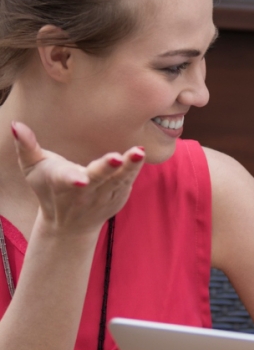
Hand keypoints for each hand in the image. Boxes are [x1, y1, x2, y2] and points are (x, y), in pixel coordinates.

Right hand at [11, 122, 144, 236]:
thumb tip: (16, 124)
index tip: (80, 179)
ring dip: (130, 166)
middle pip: (97, 178)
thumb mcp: (32, 168)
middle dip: (106, 168)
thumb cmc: (48, 188)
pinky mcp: (118, 197)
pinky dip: (134, 170)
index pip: (67, 180)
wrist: (69, 225)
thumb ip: (27, 147)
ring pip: (118, 180)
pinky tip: (140, 154)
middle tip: (117, 157)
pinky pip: (127, 181)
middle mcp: (84, 192)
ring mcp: (103, 196)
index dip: (73, 179)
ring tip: (138, 152)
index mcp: (61, 183)